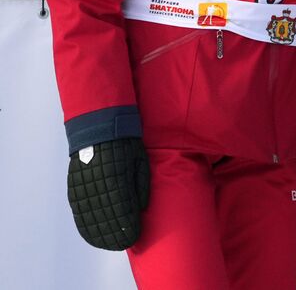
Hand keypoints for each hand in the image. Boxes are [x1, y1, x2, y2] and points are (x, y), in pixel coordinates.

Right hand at [67, 136, 150, 250]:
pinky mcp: (74, 188)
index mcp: (117, 179)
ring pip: (90, 218)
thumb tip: (141, 209)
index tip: (133, 238)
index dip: (127, 227)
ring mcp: (83, 187)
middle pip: (106, 218)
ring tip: (109, 244)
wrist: (100, 129)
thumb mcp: (140, 161)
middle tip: (123, 244)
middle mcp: (98, 186)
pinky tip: (91, 234)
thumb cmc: (127, 146)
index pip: (123, 211)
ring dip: (99, 234)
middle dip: (115, 234)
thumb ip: (141, 185)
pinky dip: (84, 225)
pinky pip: (78, 211)